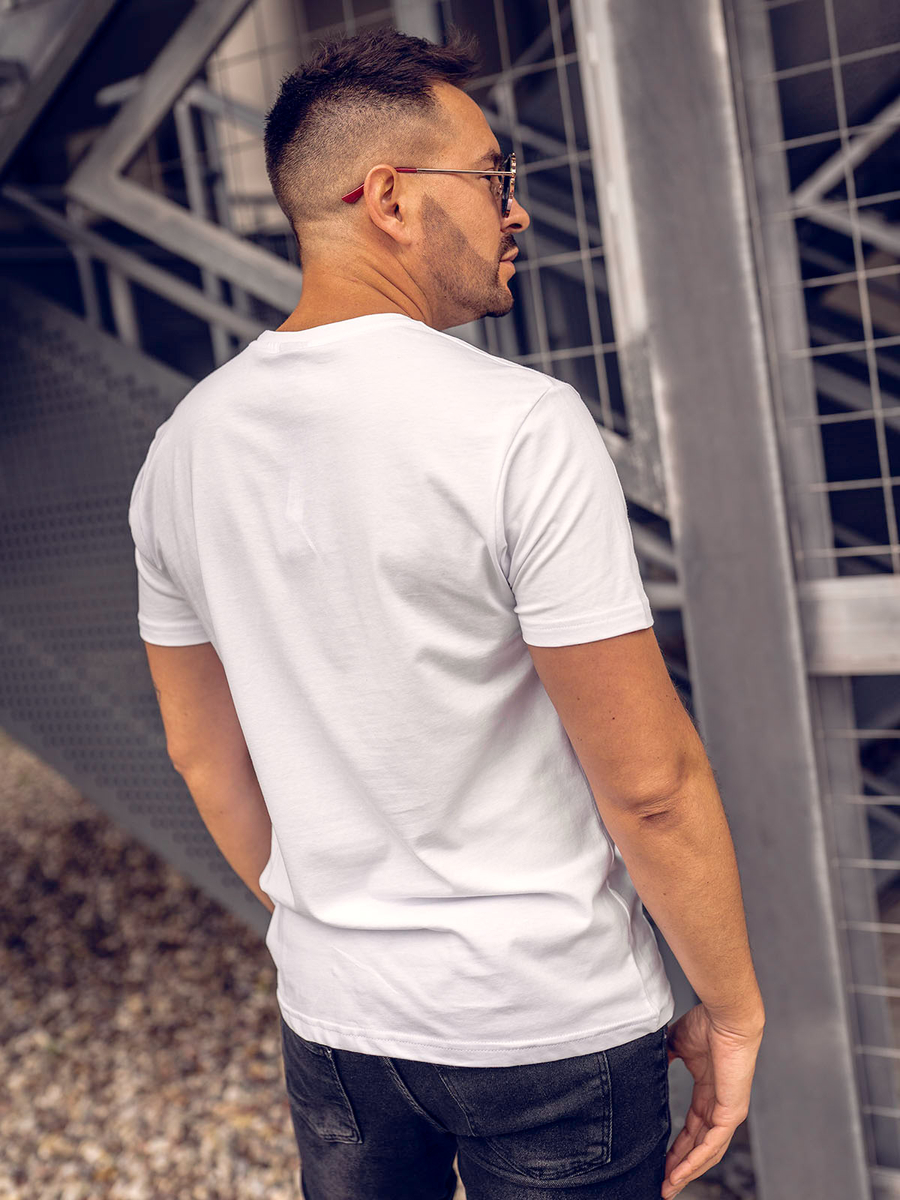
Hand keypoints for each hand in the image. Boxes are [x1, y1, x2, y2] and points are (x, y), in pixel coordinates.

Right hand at [660, 1003, 763, 1197]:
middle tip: (663, 1185)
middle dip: (680, 1167)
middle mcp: (720, 1106)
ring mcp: (728, 1112)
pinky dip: (696, 1161)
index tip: (660, 1162)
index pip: (692, 1129)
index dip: (676, 1147)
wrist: (725, 1016)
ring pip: (707, 1152)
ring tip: (668, 1186)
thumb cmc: (707, 1023)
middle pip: (699, 1147)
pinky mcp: (732, 1113)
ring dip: (687, 1171)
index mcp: (708, 1092)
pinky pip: (713, 1145)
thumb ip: (665, 1056)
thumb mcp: (677, 1044)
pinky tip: (680, 1173)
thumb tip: (648, 1062)